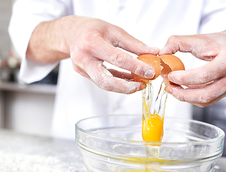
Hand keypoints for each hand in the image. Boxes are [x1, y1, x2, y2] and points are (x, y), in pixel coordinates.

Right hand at [27, 16, 158, 93]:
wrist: (72, 33)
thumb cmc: (92, 29)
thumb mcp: (115, 31)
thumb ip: (134, 44)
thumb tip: (153, 53)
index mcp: (92, 43)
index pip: (117, 59)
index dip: (135, 67)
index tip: (149, 71)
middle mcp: (84, 58)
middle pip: (106, 81)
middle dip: (127, 87)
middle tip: (142, 85)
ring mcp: (82, 69)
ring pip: (104, 85)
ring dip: (124, 87)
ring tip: (138, 84)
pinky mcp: (84, 74)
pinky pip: (103, 82)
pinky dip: (117, 83)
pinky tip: (129, 81)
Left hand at [159, 28, 225, 106]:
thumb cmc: (218, 42)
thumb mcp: (198, 38)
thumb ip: (177, 42)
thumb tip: (162, 53)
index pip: (204, 75)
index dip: (184, 78)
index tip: (170, 75)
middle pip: (205, 94)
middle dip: (183, 93)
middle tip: (169, 87)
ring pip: (206, 100)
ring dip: (186, 97)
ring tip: (174, 88)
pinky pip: (208, 100)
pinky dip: (193, 97)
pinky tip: (184, 89)